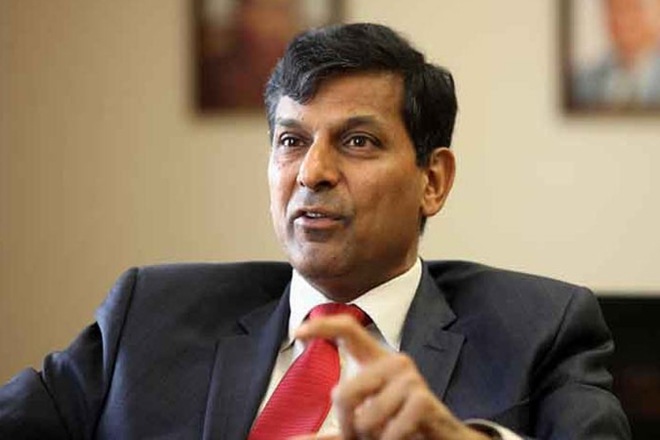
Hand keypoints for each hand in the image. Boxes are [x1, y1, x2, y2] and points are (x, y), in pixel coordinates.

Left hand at [292, 315, 489, 439]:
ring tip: (387, 433)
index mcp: (375, 360)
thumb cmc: (398, 425)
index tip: (297, 332)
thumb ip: (334, 429)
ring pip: (364, 418)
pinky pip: (388, 431)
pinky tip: (403, 436)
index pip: (348, 330)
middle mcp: (393, 361)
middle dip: (346, 425)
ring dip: (370, 438)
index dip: (322, 326)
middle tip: (361, 434)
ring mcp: (409, 378)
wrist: (442, 438)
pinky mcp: (422, 399)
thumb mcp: (364, 422)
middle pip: (342, 393)